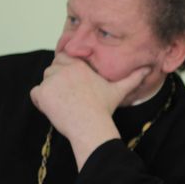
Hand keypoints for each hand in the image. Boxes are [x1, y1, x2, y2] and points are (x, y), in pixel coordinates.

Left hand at [29, 53, 149, 168]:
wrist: (91, 126)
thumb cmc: (104, 109)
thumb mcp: (119, 90)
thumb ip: (133, 77)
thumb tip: (149, 69)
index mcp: (79, 66)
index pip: (64, 58)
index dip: (66, 69)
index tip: (71, 82)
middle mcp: (63, 70)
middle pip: (52, 69)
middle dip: (57, 80)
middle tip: (69, 96)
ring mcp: (51, 81)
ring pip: (44, 81)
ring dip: (50, 91)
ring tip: (65, 104)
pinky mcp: (42, 93)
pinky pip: (35, 94)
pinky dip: (41, 102)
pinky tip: (55, 109)